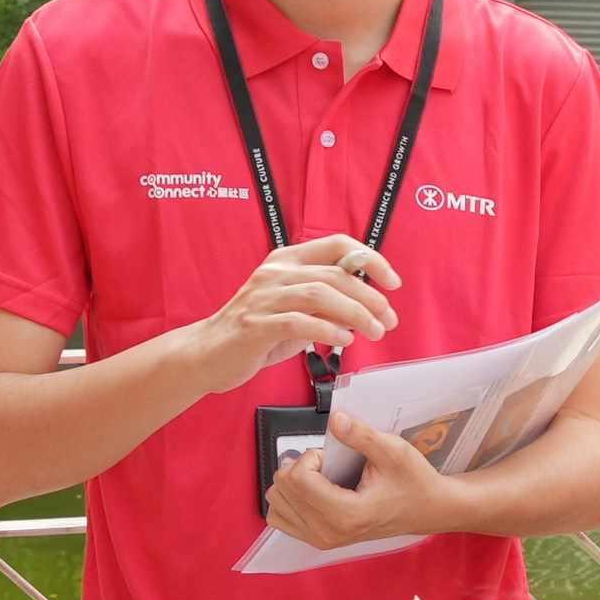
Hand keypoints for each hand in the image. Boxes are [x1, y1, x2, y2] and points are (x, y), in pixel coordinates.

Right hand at [198, 238, 405, 386]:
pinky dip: (327, 330)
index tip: (393, 282)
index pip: (337, 245)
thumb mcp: (295, 311)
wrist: (207, 354)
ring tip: (374, 332)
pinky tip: (344, 341)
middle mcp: (275, 273)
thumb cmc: (255, 333)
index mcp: (287, 261)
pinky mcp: (255, 325)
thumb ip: (326, 305)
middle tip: (389, 320)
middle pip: (334, 273)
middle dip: (370, 296)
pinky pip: (299, 322)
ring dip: (355, 313)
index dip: (370, 259)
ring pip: (320, 294)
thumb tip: (366, 309)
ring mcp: (263, 297)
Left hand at [257, 404, 471, 555]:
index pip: (298, 480)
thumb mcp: (393, 451)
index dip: (310, 457)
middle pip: (282, 489)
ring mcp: (321, 540)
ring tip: (320, 478)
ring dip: (292, 482)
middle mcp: (328, 532)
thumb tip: (335, 419)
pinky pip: (280, 518)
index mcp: (346, 514)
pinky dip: (289, 499)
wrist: (426, 510)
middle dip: (300, 467)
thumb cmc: (413, 481)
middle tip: (328, 465)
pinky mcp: (318, 540)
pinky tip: (312, 491)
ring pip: (276, 503)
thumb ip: (361, 435)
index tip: (331, 455)